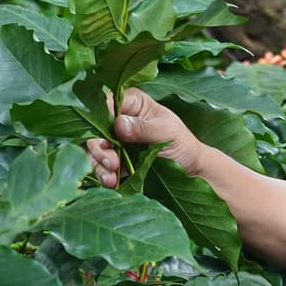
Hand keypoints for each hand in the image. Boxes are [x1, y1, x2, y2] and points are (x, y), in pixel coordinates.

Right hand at [85, 89, 203, 188]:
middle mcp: (119, 119)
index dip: (100, 117)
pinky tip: (112, 182)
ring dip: (98, 163)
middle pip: (94, 127)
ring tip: (111, 177)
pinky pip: (100, 165)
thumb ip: (142, 127)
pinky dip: (103, 174)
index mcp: (132, 104)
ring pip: (94, 148)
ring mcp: (115, 141)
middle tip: (112, 163)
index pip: (106, 102)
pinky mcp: (115, 160)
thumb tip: (119, 123)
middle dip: (98, 147)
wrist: (191, 171)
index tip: (105, 135)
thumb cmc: (183, 144)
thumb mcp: (166, 132)